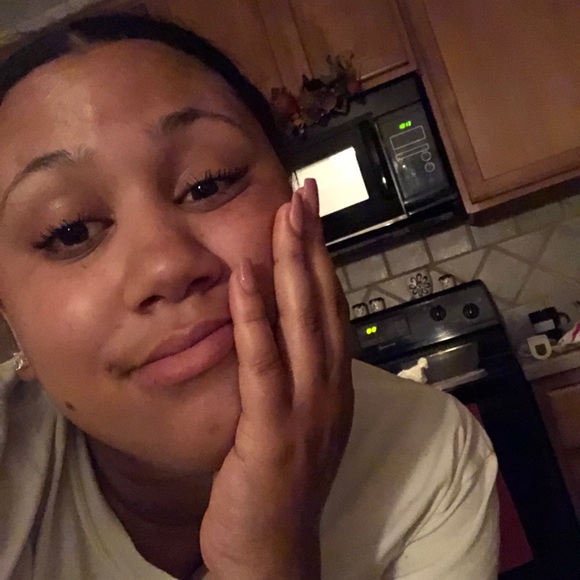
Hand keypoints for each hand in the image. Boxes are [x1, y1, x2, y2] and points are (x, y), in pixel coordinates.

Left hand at [200, 179, 353, 579]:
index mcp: (332, 384)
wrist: (275, 551)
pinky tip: (246, 275)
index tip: (310, 217)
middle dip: (313, 245)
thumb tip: (276, 327)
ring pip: (303, 323)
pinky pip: (264, 363)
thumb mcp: (296, 419)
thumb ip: (292, 373)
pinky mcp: (274, 430)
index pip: (330, 309)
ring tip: (285, 215)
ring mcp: (308, 409)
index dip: (323, 259)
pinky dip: (256, 316)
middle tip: (304, 194)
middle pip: (323, 303)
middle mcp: (330, 388)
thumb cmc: (281, 482)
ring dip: (294, 264)